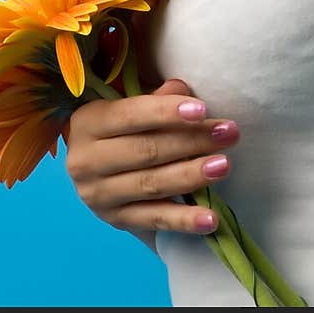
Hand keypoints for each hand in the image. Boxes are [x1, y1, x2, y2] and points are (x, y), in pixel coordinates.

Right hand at [65, 78, 239, 237]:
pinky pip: (155, 220)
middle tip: (229, 133)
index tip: (203, 110)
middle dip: (192, 141)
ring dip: (192, 176)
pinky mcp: (116, 220)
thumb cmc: (116, 127)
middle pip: (147, 151)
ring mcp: (100, 196)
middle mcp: (88, 161)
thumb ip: (154, 98)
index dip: (167, 112)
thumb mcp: (124, 105)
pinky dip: (185, 221)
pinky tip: (211, 219)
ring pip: (152, 185)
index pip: (132, 116)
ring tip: (224, 165)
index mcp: (89, 123)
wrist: (84, 166)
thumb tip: (183, 91)